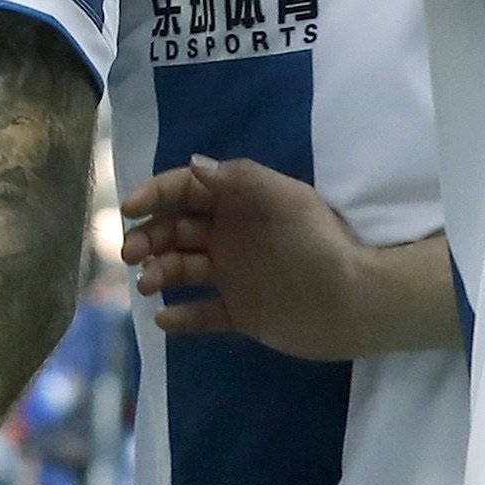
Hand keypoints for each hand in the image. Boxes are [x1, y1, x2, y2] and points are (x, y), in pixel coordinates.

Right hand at [121, 156, 385, 360]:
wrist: (355, 302)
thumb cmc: (318, 244)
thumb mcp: (283, 199)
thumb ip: (238, 179)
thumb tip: (192, 164)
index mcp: (240, 203)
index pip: (186, 190)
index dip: (154, 194)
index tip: (129, 210)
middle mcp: (232, 236)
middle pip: (175, 229)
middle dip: (148, 237)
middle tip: (132, 254)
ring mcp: (234, 275)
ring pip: (181, 269)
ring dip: (158, 272)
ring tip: (147, 285)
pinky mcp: (241, 312)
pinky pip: (201, 313)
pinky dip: (180, 317)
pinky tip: (163, 320)